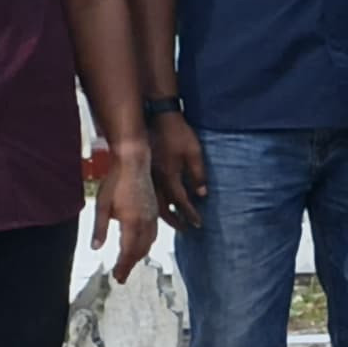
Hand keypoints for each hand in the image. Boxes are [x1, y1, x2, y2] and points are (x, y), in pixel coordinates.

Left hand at [94, 145, 160, 279]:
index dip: (123, 266)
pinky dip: (146, 244)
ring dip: (139, 255)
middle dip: (131, 264)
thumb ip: (99, 228)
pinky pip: (153, 233)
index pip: (128, 251)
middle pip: (140, 250)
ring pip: (149, 243)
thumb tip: (95, 247)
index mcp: (132, 222)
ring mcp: (152, 216)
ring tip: (130, 262)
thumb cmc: (116, 182)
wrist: (134, 162)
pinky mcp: (154, 210)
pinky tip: (141, 244)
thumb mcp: (102, 205)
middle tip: (121, 276)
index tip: (117, 277)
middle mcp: (146, 222)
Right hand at [149, 109, 209, 229]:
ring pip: (153, 201)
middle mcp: (156, 179)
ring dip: (164, 213)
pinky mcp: (146, 170)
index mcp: (169, 175)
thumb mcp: (194, 153)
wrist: (159, 118)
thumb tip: (201, 194)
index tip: (197, 223)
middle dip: (175, 220)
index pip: (181, 201)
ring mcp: (149, 175)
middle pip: (163, 207)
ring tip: (174, 220)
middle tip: (185, 228)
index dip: (190, 214)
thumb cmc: (177, 133)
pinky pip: (150, 192)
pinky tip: (162, 205)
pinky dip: (157, 202)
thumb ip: (198, 175)